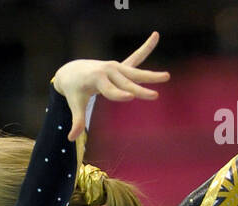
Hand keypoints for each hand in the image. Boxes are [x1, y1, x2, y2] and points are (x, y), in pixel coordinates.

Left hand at [53, 32, 170, 140]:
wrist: (73, 71)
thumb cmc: (74, 90)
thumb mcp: (74, 104)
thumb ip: (76, 121)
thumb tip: (71, 139)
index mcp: (96, 78)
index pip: (110, 90)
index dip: (119, 94)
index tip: (130, 97)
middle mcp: (108, 70)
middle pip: (126, 82)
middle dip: (140, 89)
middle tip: (154, 96)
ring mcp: (116, 67)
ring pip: (135, 72)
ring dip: (151, 75)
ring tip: (166, 76)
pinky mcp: (121, 66)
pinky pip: (136, 57)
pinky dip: (146, 48)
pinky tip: (155, 36)